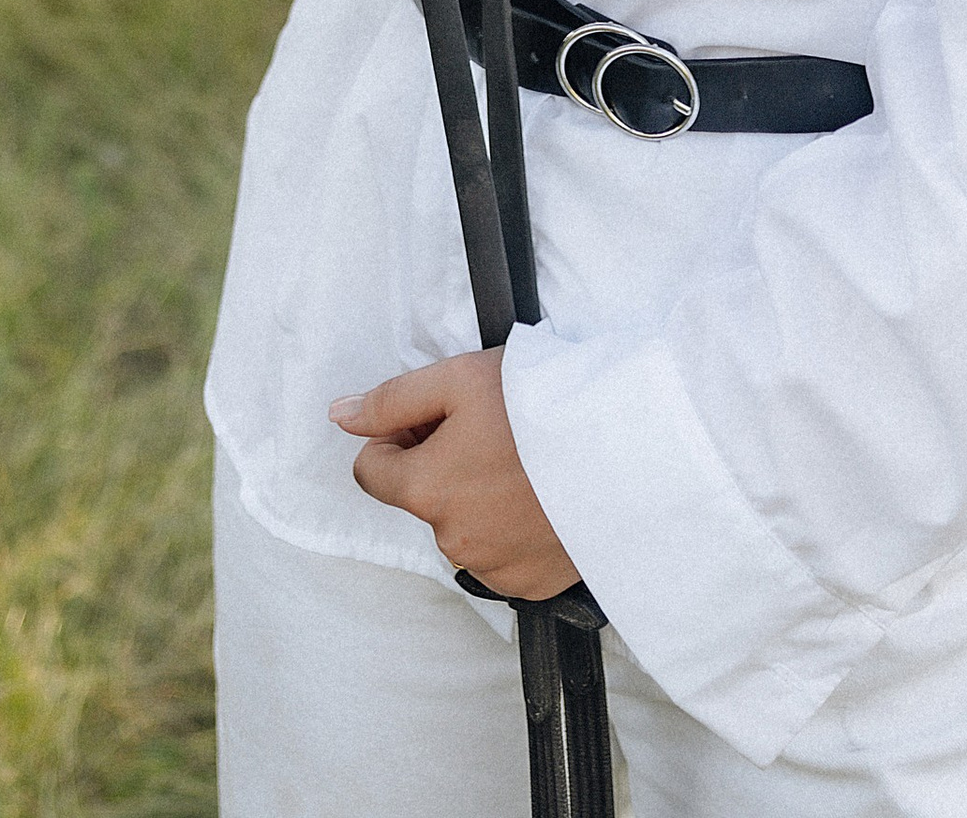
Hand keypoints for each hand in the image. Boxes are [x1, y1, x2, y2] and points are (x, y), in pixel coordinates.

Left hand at [329, 350, 578, 599]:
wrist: (627, 451)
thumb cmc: (541, 406)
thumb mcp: (460, 378)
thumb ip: (392, 399)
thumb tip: (339, 416)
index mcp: (427, 491)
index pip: (372, 471)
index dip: (399, 436)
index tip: (439, 418)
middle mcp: (452, 542)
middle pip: (423, 497)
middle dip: (443, 466)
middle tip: (494, 432)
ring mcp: (494, 570)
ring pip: (462, 527)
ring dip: (478, 499)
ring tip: (525, 465)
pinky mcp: (531, 587)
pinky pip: (500, 557)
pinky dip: (512, 531)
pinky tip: (542, 498)